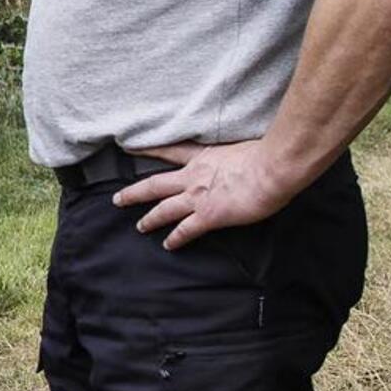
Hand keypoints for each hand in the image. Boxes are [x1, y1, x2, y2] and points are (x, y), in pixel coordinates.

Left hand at [113, 138, 302, 248]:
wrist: (273, 167)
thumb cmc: (266, 154)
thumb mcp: (242, 145)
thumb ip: (233, 153)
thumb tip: (241, 155)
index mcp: (203, 157)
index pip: (170, 151)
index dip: (149, 151)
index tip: (129, 148)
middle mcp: (194, 176)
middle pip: (155, 185)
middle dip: (134, 193)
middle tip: (118, 199)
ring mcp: (198, 197)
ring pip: (164, 209)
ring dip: (149, 219)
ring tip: (140, 227)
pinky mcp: (209, 215)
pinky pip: (186, 230)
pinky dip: (176, 238)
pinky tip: (168, 245)